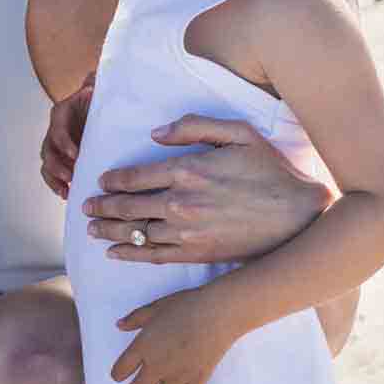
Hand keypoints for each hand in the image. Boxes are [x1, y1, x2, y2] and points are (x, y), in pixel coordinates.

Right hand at [39, 73, 95, 196]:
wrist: (92, 104)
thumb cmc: (94, 97)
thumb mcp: (94, 89)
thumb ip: (93, 84)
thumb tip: (93, 80)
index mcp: (61, 113)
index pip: (58, 129)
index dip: (64, 143)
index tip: (75, 155)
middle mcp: (54, 129)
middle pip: (48, 150)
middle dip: (58, 166)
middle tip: (70, 177)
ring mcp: (55, 145)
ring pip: (47, 163)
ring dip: (54, 178)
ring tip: (65, 191)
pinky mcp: (60, 157)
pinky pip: (51, 172)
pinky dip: (56, 184)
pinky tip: (65, 194)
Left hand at [82, 115, 331, 263]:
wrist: (298, 216)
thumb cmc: (271, 169)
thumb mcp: (239, 133)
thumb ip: (194, 127)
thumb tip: (155, 134)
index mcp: (188, 169)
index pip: (136, 175)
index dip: (112, 179)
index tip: (100, 180)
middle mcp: (180, 202)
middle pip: (128, 205)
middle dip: (102, 205)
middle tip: (85, 206)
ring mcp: (187, 231)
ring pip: (135, 231)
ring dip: (108, 229)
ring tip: (91, 227)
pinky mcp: (197, 253)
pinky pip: (153, 255)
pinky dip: (129, 253)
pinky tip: (114, 252)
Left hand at [110, 288, 236, 383]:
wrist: (217, 313)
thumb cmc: (184, 306)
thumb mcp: (155, 307)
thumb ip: (135, 318)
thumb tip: (119, 325)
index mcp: (142, 347)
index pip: (120, 372)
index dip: (118, 374)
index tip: (122, 374)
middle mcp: (156, 366)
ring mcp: (177, 376)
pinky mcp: (197, 380)